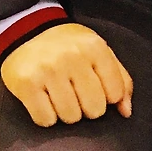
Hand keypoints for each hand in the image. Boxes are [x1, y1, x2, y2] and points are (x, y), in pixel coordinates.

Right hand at [0, 22, 132, 127]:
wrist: (25, 31)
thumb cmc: (68, 47)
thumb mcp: (98, 52)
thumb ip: (120, 79)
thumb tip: (126, 112)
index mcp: (94, 47)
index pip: (115, 93)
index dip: (106, 97)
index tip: (95, 88)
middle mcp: (72, 57)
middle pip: (94, 109)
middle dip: (86, 107)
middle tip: (75, 93)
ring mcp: (47, 70)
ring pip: (70, 117)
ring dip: (65, 113)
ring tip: (59, 95)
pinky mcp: (26, 84)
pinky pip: (45, 120)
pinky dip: (45, 116)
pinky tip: (43, 100)